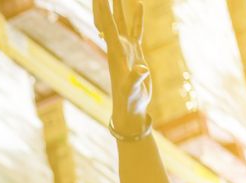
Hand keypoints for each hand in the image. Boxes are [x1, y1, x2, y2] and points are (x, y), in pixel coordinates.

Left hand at [94, 0, 150, 131]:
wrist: (130, 109)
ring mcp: (126, 49)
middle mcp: (118, 47)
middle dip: (107, 4)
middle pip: (111, 20)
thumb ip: (135, 79)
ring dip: (120, 6)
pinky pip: (136, 30)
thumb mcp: (132, 91)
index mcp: (115, 53)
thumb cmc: (129, 102)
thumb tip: (141, 70)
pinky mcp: (135, 53)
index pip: (109, 26)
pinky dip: (137, 17)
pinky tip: (139, 5)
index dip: (104, 10)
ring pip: (123, 22)